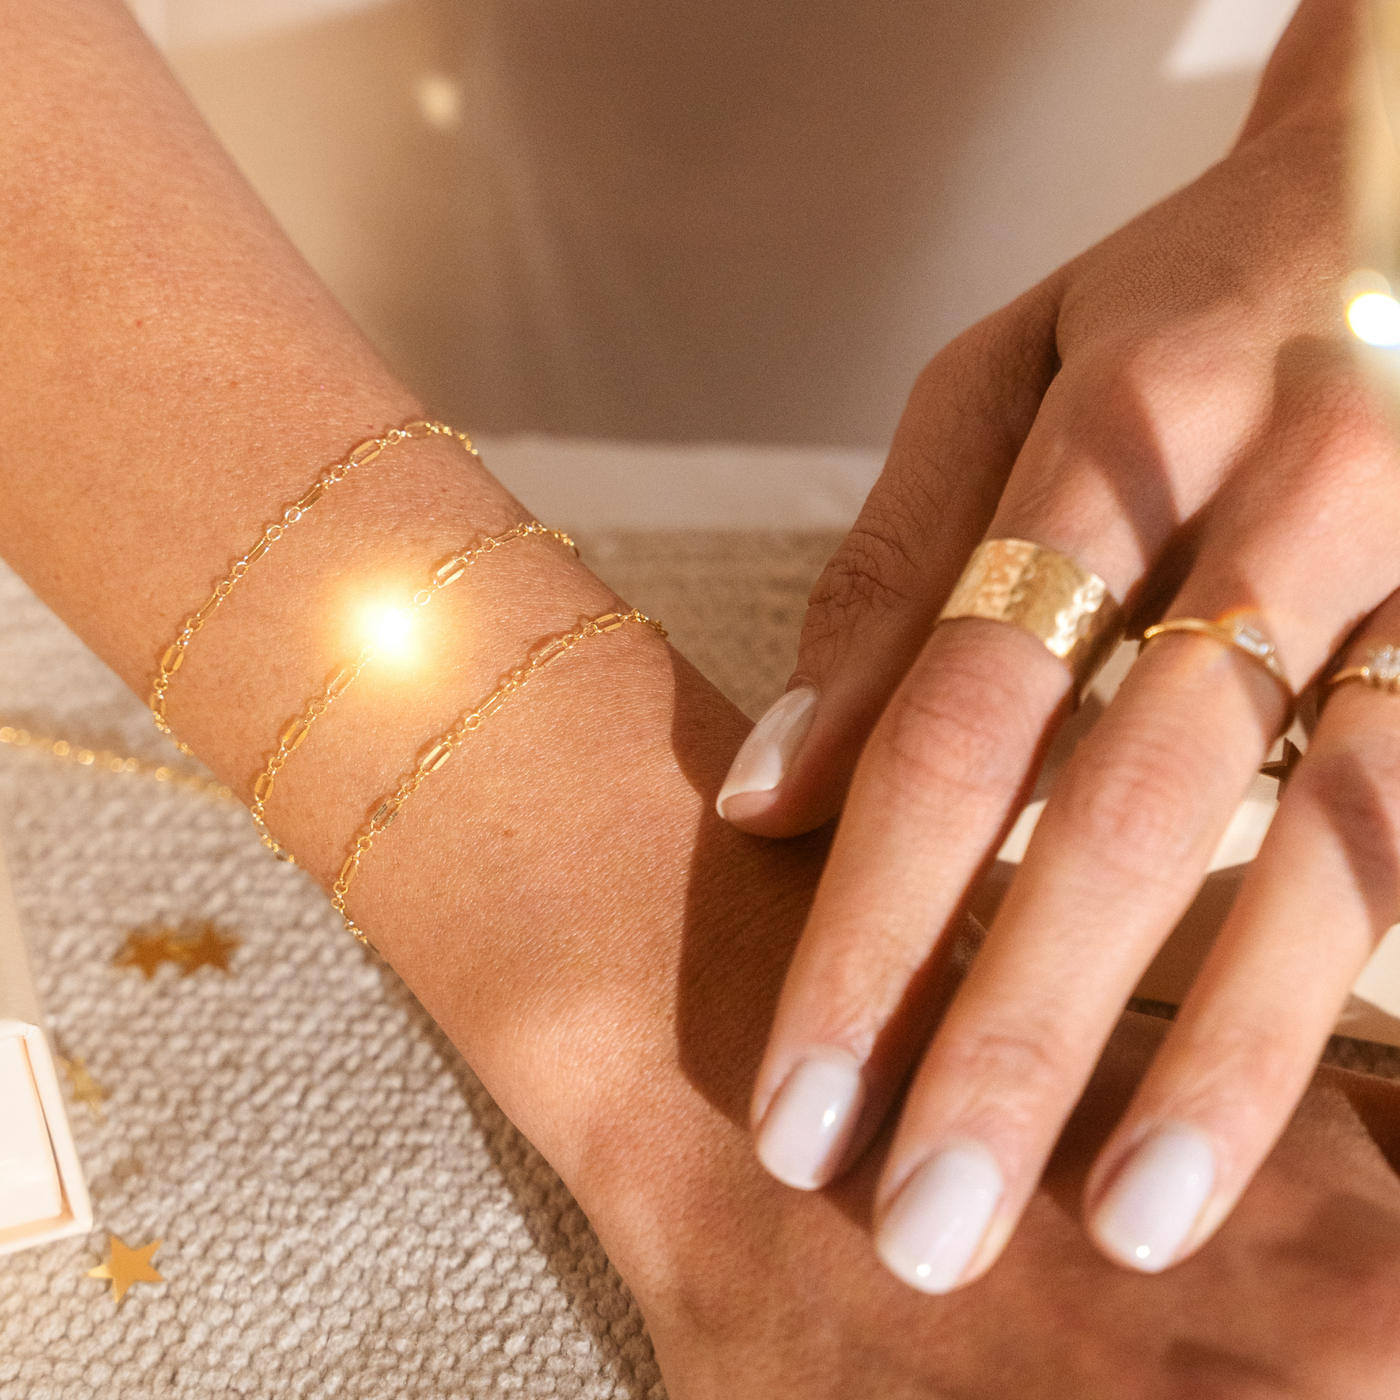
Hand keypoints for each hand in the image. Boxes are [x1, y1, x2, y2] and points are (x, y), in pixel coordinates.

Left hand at [723, 0, 1399, 1287]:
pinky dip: (1361, 969)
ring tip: (1124, 1221)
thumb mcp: (1001, 378)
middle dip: (1022, 1033)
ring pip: (1336, 840)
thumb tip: (772, 787)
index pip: (962, 718)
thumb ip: (889, 574)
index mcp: (1122, 431)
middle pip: (1132, 807)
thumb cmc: (1171, 303)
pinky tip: (1301, 1113)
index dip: (873, 923)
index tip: (801, 1097)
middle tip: (925, 1224)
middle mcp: (1289, 495)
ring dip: (1228, 1048)